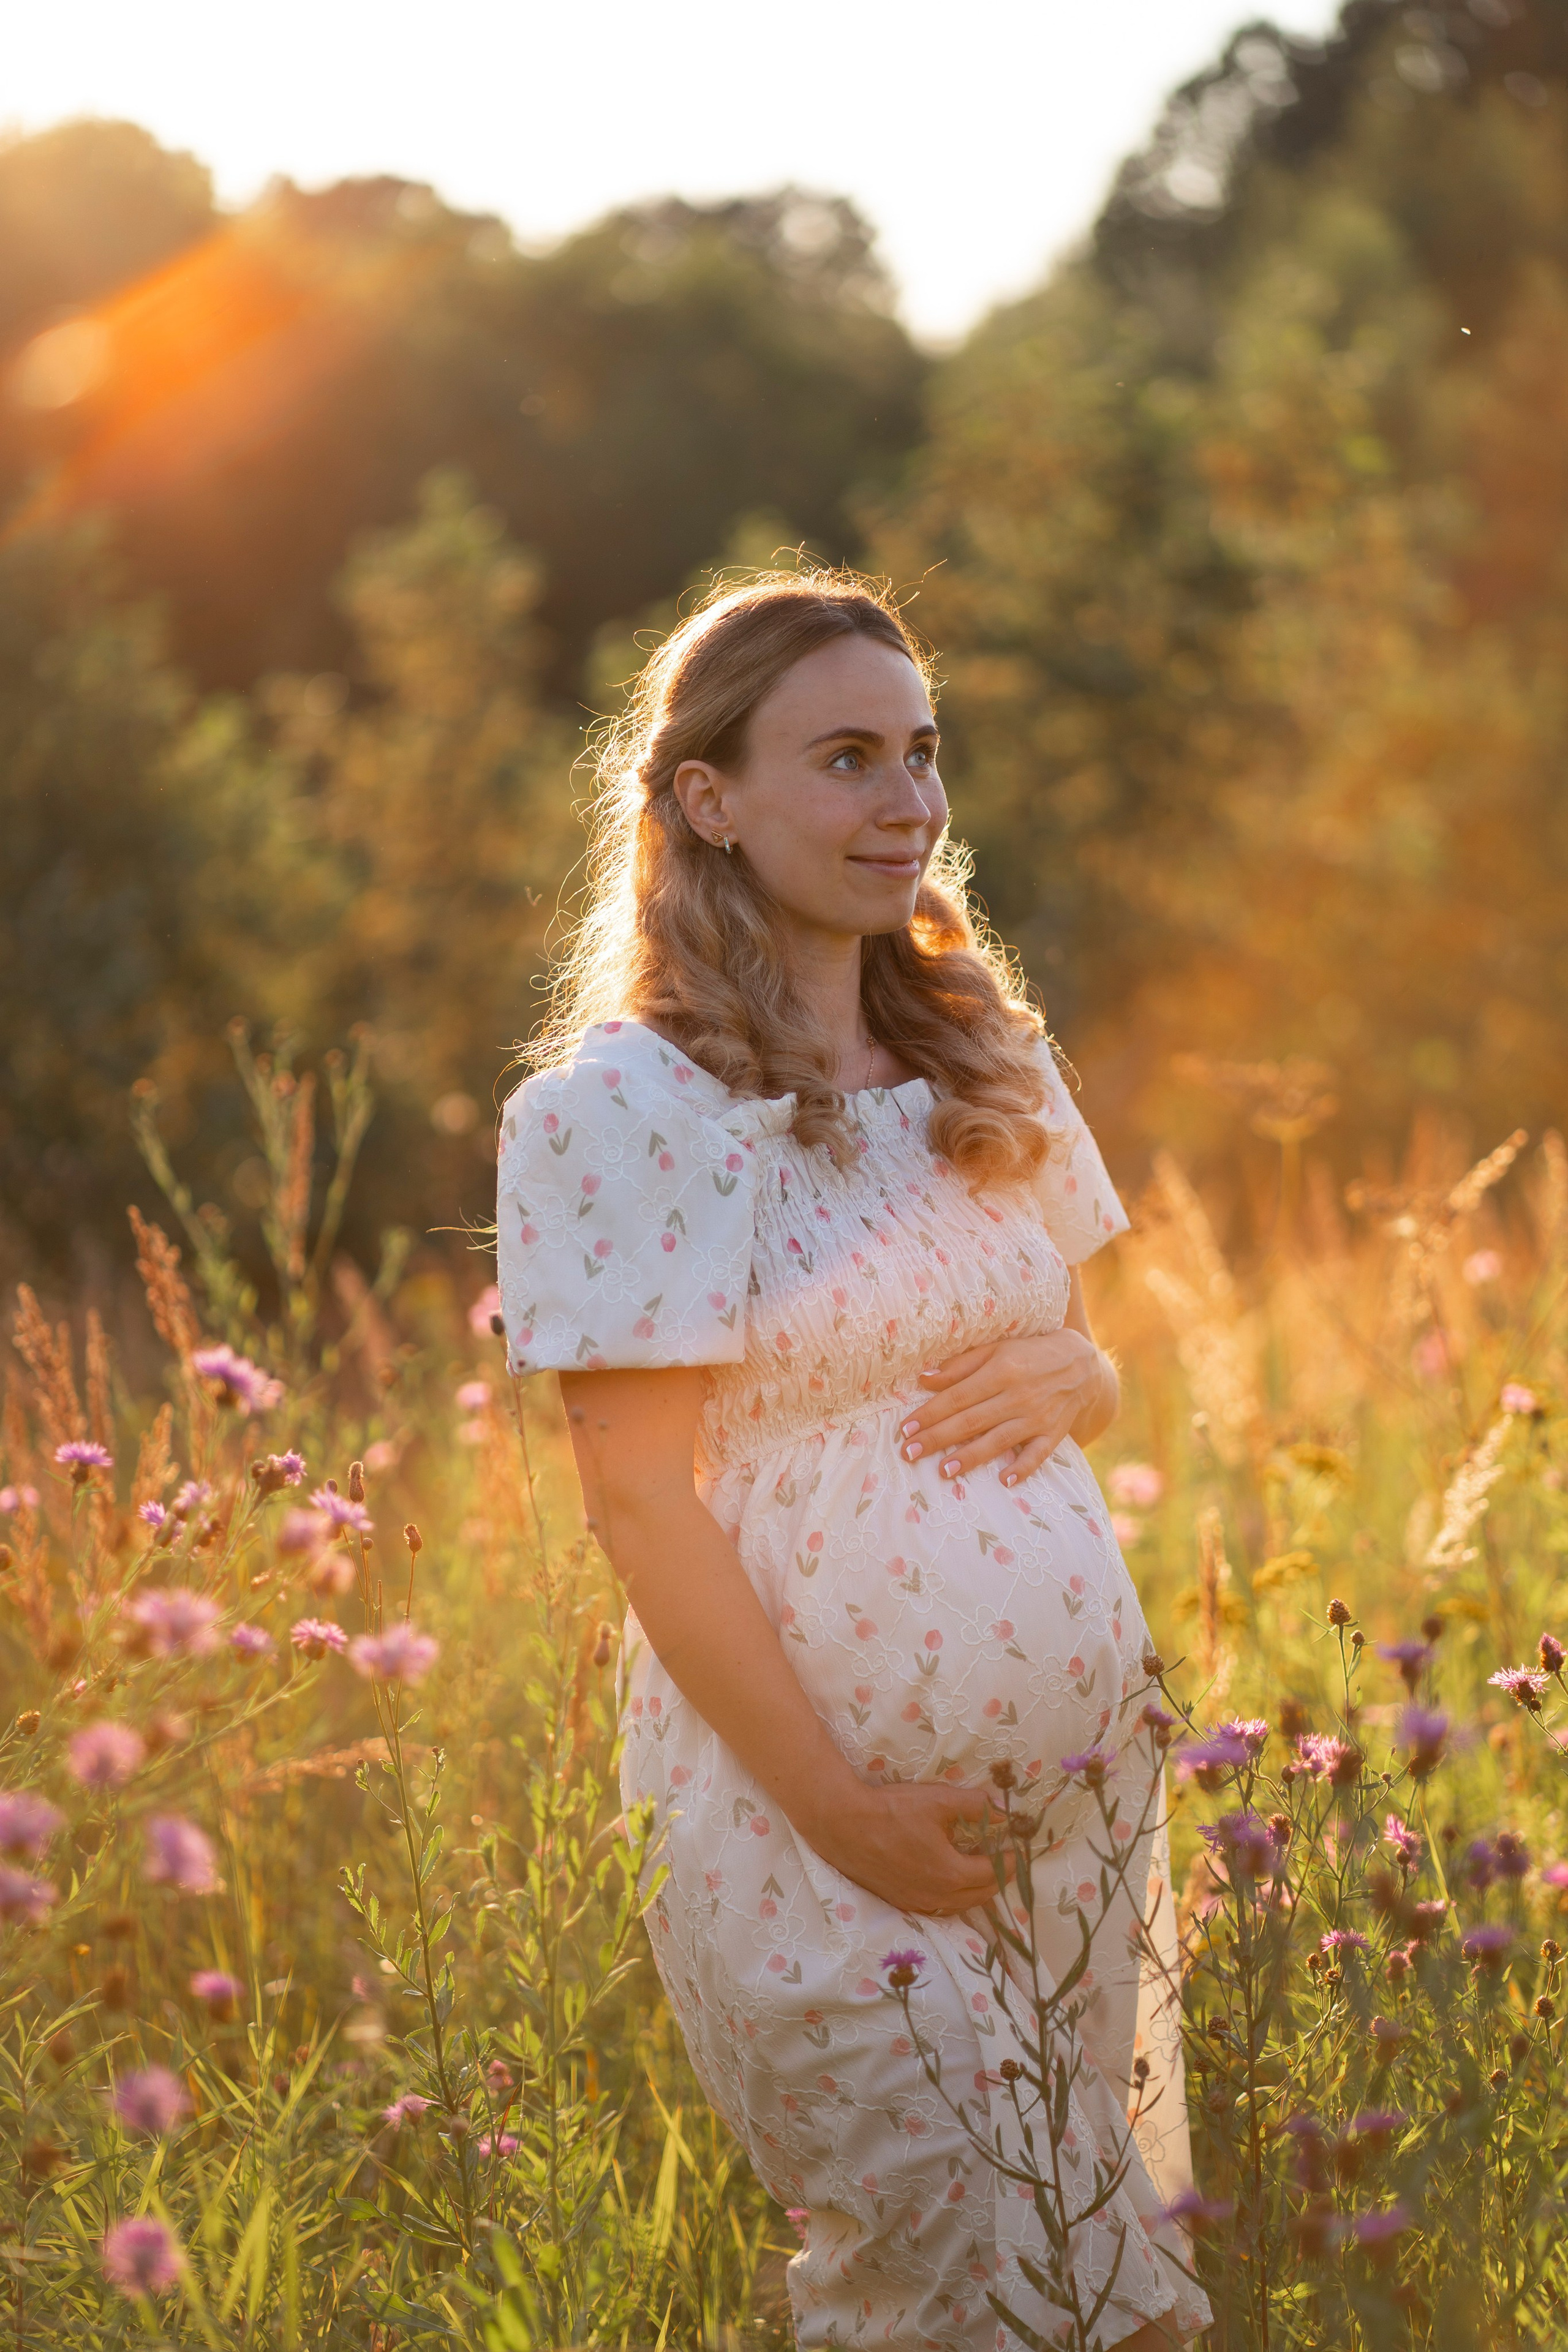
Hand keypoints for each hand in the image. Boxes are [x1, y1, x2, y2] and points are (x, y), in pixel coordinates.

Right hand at [802, 1779, 1008, 1915]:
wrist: (843, 1825)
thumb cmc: (892, 1810)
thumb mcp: (939, 1800)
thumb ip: (975, 1806)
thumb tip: (1002, 1811)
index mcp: (951, 1874)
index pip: (993, 1873)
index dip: (1008, 1860)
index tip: (1017, 1848)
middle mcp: (936, 1896)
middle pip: (979, 1896)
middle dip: (996, 1878)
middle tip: (1003, 1859)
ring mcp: (916, 1902)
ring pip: (958, 1905)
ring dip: (975, 1891)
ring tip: (981, 1871)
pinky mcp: (899, 1901)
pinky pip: (937, 1907)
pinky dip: (952, 1897)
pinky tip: (949, 1881)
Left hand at [900, 1332, 1107, 1488]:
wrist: (1081, 1363)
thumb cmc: (1029, 1354)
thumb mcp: (996, 1349)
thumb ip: (960, 1365)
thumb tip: (925, 1379)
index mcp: (1001, 1371)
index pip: (958, 1397)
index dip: (930, 1413)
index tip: (905, 1429)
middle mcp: (1018, 1395)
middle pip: (971, 1421)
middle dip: (938, 1438)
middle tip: (910, 1454)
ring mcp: (1038, 1417)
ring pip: (998, 1440)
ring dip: (971, 1457)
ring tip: (944, 1472)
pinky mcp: (1054, 1433)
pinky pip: (1038, 1454)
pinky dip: (1023, 1467)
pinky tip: (1005, 1480)